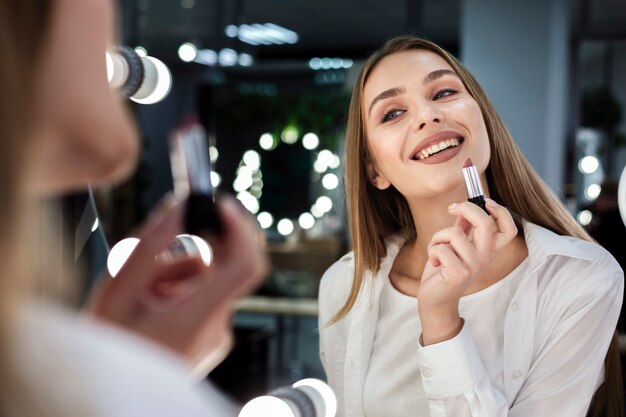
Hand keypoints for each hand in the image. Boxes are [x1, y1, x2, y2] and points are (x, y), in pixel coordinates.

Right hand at [86, 194, 268, 376]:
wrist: (111, 397)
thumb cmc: (106, 351)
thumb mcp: (116, 292)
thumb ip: (150, 246)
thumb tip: (179, 208)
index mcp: (196, 318)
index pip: (246, 264)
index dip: (240, 228)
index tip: (221, 207)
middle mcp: (216, 327)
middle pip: (220, 267)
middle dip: (188, 251)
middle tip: (153, 259)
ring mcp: (216, 335)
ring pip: (208, 280)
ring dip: (176, 273)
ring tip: (140, 293)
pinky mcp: (211, 337)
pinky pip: (204, 296)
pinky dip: (179, 289)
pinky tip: (149, 304)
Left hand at [418, 199, 516, 344]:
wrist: (435, 300)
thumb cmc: (443, 271)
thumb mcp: (455, 246)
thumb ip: (462, 229)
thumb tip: (464, 209)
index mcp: (488, 250)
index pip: (508, 228)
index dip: (500, 211)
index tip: (483, 201)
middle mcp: (485, 258)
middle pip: (486, 223)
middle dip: (466, 208)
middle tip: (451, 209)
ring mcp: (473, 266)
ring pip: (455, 234)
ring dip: (438, 237)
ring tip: (436, 249)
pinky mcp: (458, 273)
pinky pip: (442, 248)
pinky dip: (432, 250)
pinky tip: (434, 262)